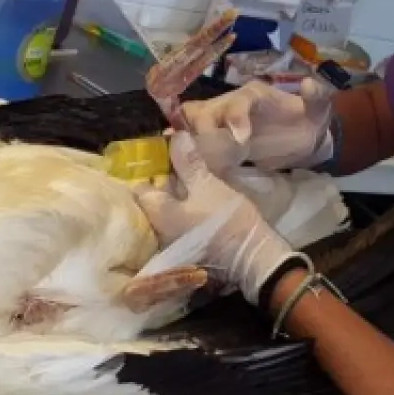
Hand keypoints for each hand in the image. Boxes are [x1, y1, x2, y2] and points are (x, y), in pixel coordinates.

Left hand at [134, 131, 296, 303]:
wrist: (253, 257)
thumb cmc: (225, 220)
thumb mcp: (207, 185)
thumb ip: (188, 163)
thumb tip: (175, 136)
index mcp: (157, 214)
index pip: (140, 186)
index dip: (148, 166)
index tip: (159, 150)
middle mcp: (159, 229)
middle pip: (154, 197)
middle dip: (164, 177)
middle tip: (177, 155)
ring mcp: (174, 239)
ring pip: (169, 207)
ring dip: (178, 190)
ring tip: (190, 169)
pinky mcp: (191, 243)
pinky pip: (181, 218)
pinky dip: (187, 203)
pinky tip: (198, 191)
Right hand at [180, 78, 337, 173]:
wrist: (303, 139)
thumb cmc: (308, 119)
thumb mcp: (319, 108)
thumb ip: (316, 97)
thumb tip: (309, 84)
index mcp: (254, 96)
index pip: (237, 101)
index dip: (235, 117)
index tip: (242, 141)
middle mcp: (231, 107)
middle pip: (202, 111)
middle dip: (202, 131)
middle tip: (212, 155)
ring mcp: (221, 126)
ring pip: (192, 126)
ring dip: (191, 144)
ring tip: (200, 165)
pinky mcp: (219, 144)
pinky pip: (197, 145)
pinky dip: (193, 155)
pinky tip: (195, 170)